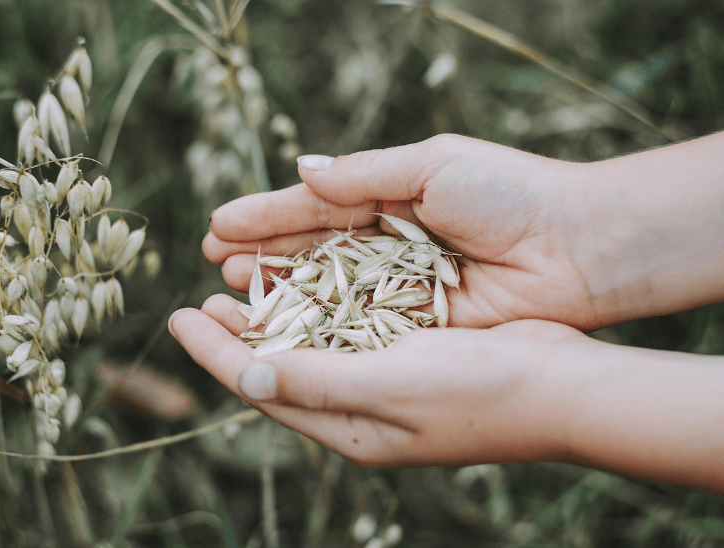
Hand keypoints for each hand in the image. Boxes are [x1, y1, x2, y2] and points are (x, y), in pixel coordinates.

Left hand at [169, 293, 589, 466]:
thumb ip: (316, 381)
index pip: (261, 386)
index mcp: (348, 426)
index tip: (175, 317)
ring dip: (274, 315)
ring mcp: (385, 381)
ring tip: (239, 286)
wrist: (561, 386)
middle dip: (235, 335)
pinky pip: (347, 328)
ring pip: (310, 345)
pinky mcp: (410, 353)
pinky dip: (318, 305)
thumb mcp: (389, 386)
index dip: (214, 353)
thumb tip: (244, 374)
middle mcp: (359, 407)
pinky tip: (306, 281)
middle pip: (279, 367)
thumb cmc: (478, 391)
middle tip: (200, 300)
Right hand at [204, 135, 600, 329]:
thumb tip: (301, 171)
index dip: (267, 216)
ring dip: (280, 291)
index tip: (219, 225)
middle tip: (215, 262)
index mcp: (390, 197)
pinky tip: (281, 326)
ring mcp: (399, 288)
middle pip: (312, 252)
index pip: (314, 207)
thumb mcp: (431, 165)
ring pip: (326, 292)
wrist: (576, 248)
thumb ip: (362, 174)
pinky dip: (320, 326)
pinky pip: (357, 326)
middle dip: (264, 255)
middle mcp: (388, 245)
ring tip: (233, 290)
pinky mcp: (416, 326)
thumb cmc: (508, 194)